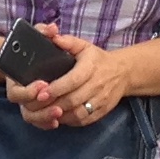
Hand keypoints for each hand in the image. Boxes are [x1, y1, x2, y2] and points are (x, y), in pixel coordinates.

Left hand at [14, 28, 131, 130]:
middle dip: (53, 104)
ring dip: (60, 115)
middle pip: (73, 100)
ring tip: (45, 112)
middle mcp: (97, 85)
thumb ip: (68, 42)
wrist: (123, 72)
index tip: (41, 93)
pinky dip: (70, 121)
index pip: (73, 80)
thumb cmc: (98, 59)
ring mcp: (101, 100)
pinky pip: (84, 121)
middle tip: (36, 106)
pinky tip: (58, 117)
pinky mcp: (102, 111)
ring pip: (78, 113)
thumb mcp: (85, 46)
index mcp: (91, 67)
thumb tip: (53, 37)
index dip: (56, 88)